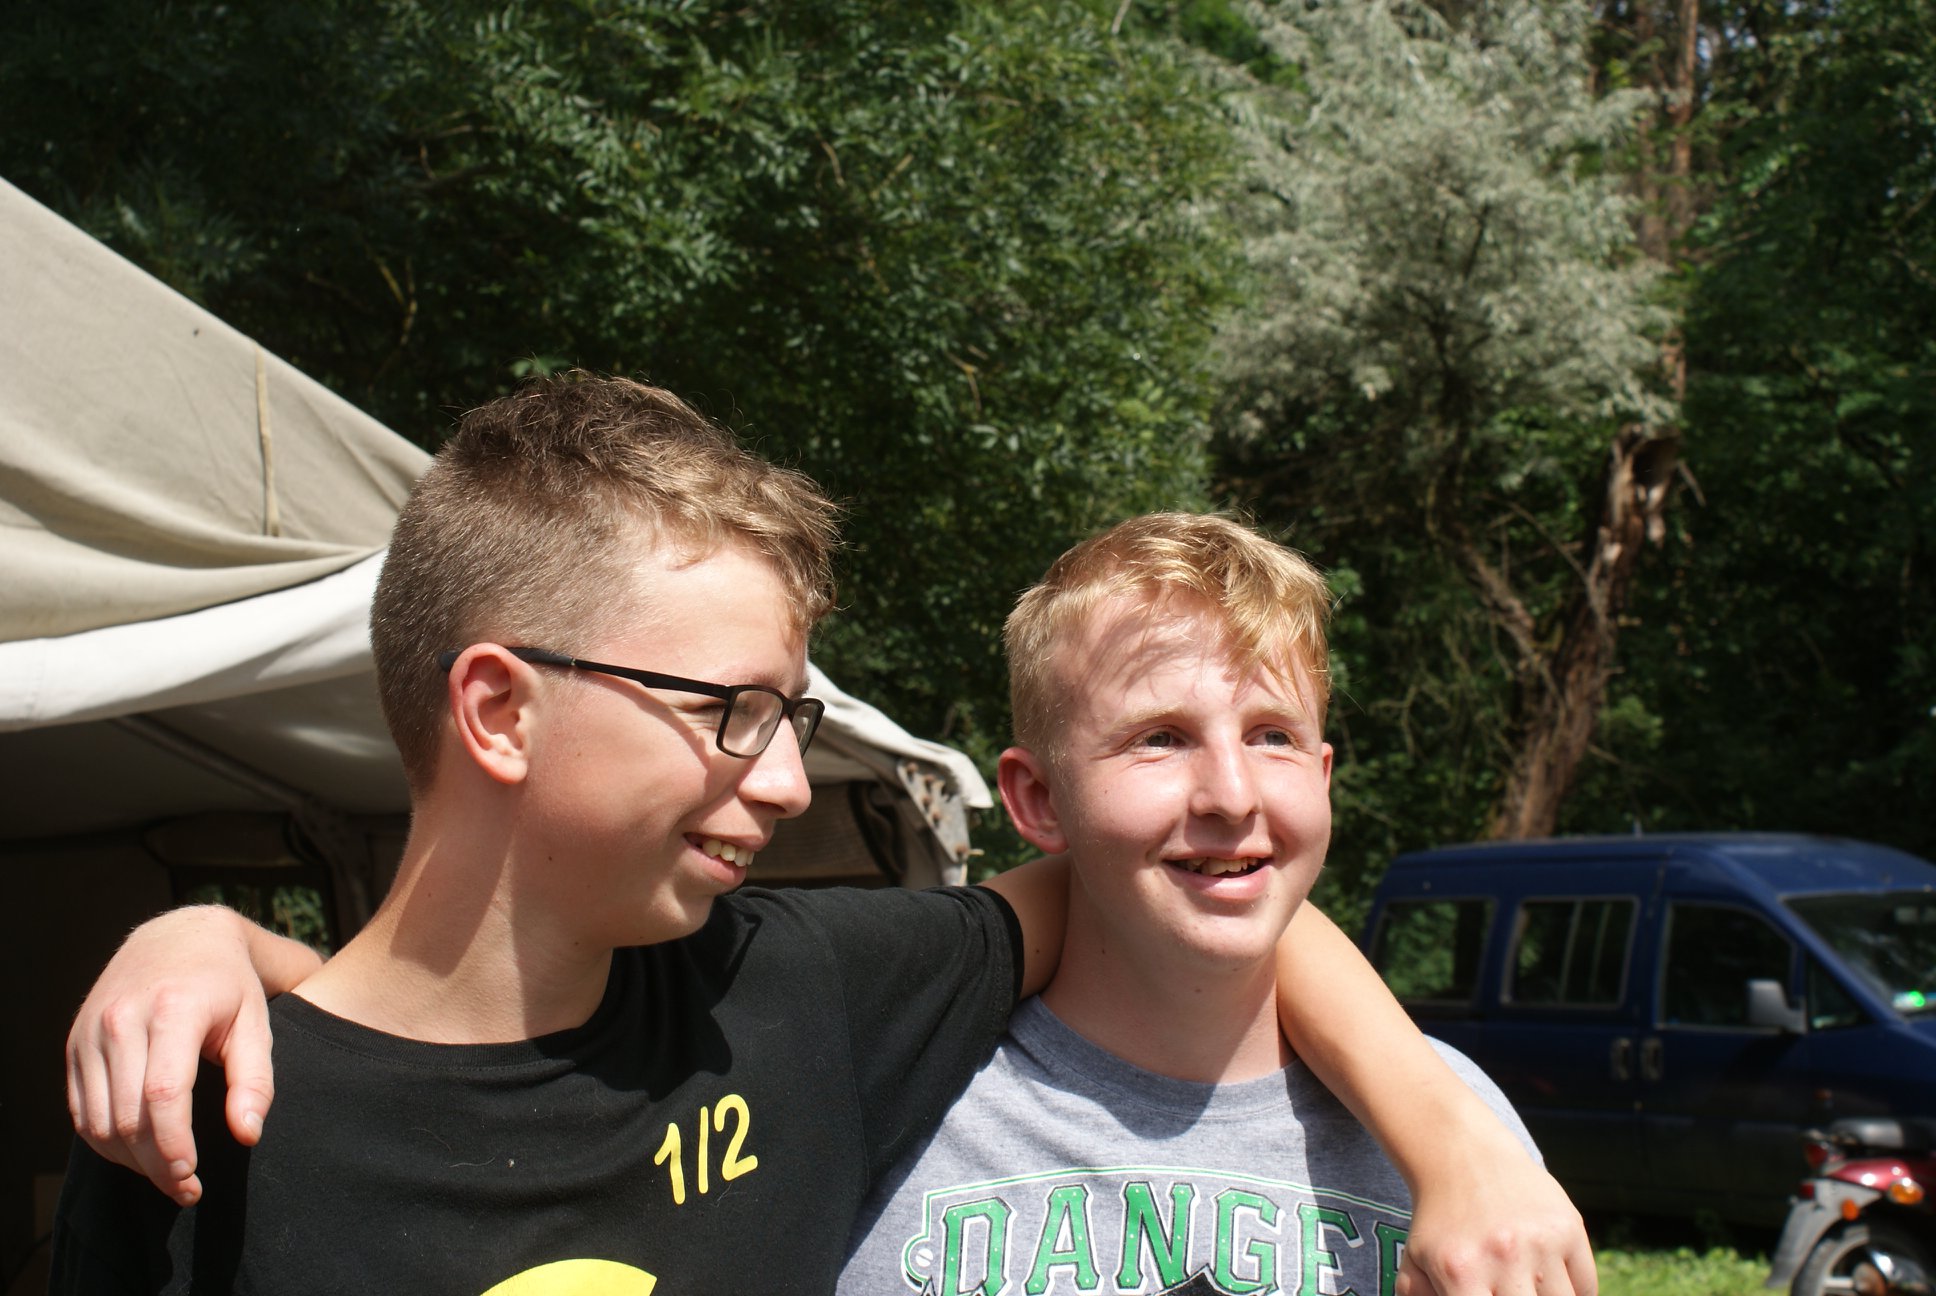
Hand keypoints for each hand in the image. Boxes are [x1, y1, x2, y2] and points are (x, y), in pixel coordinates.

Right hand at [64, 906, 310, 1203]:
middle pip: (128, 1117)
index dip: (173, 1147)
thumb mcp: (256, 1023)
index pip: (162, 1095)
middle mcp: (121, 1019)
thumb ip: (256, 1080)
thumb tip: (247, 1135)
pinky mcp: (75, 1045)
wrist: (180, 937)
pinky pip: (82, 1111)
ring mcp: (91, 1032)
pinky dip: (106, 1142)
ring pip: (98, 1122)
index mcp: (172, 1009)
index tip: (192, 1178)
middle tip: (187, 1189)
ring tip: (168, 1174)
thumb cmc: (228, 985)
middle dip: (156, 1164)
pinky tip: (139, 1152)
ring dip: (130, 1161)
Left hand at [1396, 1154, 1594, 1295]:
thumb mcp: (1417, 1263)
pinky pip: (1587, 1287)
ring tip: (1526, 1284)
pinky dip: (1575, 1294)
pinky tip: (1551, 1284)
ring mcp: (1541, 1241)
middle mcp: (1503, 1255)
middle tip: (1510, 1291)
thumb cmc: (1440, 1222)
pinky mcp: (1570, 1227)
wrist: (1465, 1156)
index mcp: (1461, 1271)